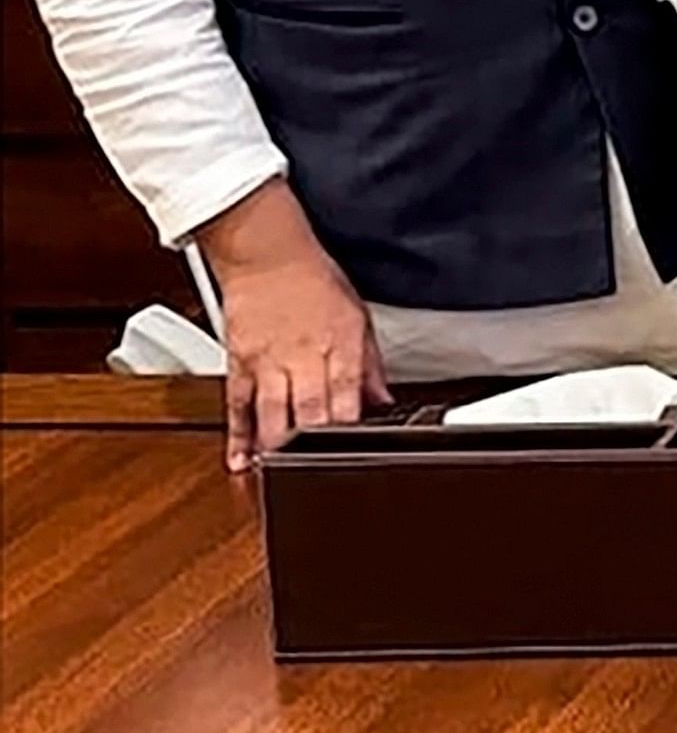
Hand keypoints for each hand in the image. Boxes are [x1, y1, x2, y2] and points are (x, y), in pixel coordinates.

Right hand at [194, 180, 386, 472]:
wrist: (267, 255)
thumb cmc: (315, 281)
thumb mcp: (359, 317)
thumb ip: (370, 365)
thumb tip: (383, 401)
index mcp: (339, 345)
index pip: (346, 395)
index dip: (348, 428)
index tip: (351, 453)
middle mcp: (303, 356)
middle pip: (308, 410)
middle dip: (311, 446)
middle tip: (315, 476)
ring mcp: (268, 362)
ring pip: (272, 413)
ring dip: (275, 447)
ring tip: (277, 476)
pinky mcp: (239, 363)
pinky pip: (237, 405)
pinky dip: (238, 436)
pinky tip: (241, 459)